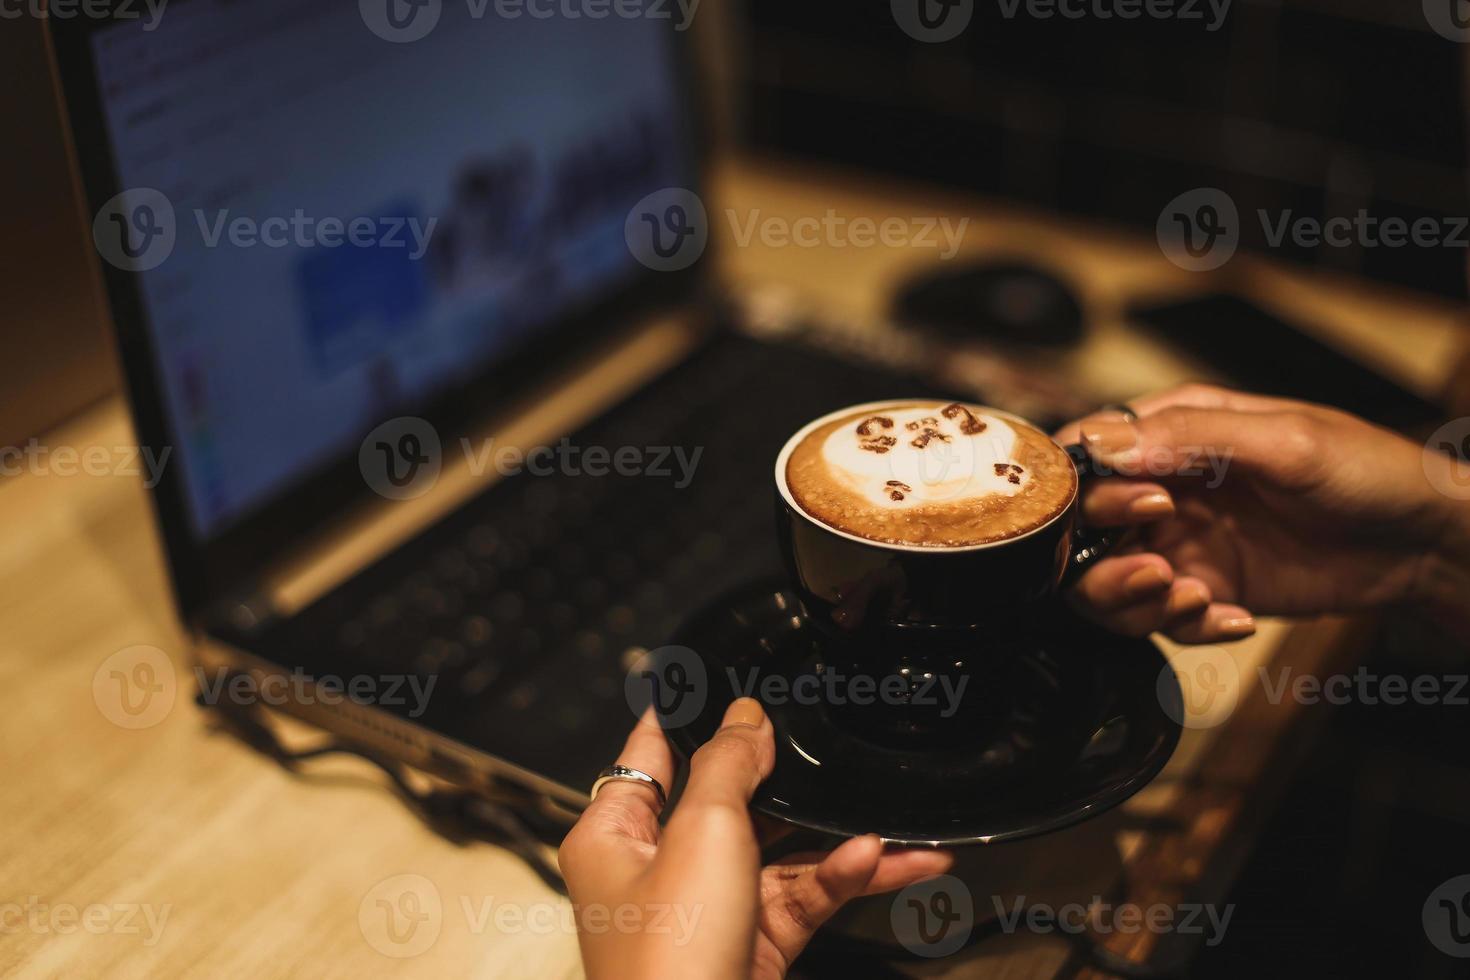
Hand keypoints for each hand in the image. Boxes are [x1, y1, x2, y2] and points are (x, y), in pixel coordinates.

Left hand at [560, 699, 953, 978]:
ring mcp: (706, 908)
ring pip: (777, 851)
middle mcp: (656, 868)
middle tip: (823, 743)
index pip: (649, 753)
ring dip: (833, 839)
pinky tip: (881, 860)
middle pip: (724, 799)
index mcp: (615, 833)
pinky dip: (839, 877)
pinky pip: (800, 895)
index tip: (712, 677)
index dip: (684, 714)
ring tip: (893, 826)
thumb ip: (728, 766)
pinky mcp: (749, 944)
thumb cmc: (668, 959)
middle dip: (784, 778)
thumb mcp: (703, 834)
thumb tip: (745, 716)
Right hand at [1055, 384, 1469, 642]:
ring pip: (1108, 586)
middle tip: (1159, 571)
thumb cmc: (1367, 469)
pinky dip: (1187, 627)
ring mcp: (1180, 542)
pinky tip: (1235, 619)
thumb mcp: (1284, 440)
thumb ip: (1192, 436)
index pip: (1086, 457)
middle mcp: (1162, 487)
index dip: (1084, 492)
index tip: (1129, 511)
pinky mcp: (1205, 589)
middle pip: (1081, 535)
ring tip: (1194, 599)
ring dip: (1136, 603)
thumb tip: (1107, 443)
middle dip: (1104, 565)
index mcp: (1171, 431)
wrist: (1423, 542)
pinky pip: (1162, 620)